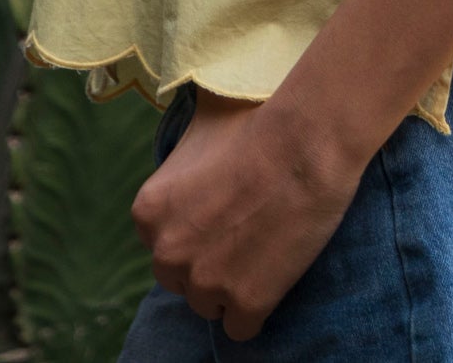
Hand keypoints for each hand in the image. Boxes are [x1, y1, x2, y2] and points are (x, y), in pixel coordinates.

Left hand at [129, 89, 368, 339]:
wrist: (304, 142)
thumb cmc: (255, 124)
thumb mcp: (198, 129)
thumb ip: (179, 160)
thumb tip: (184, 160)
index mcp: (148, 212)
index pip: (162, 243)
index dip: (195, 231)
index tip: (223, 212)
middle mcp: (166, 253)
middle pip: (181, 280)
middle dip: (208, 263)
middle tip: (245, 231)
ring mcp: (205, 283)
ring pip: (209, 305)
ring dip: (232, 286)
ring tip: (263, 249)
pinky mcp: (245, 303)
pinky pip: (240, 329)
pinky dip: (256, 310)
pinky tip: (273, 276)